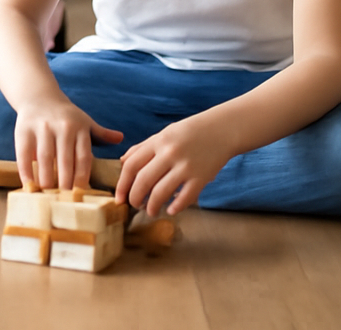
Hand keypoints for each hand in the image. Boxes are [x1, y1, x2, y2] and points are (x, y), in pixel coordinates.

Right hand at [13, 94, 123, 190]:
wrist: (38, 95)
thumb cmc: (64, 114)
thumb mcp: (84, 121)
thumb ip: (101, 133)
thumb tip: (121, 138)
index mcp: (79, 128)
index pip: (83, 157)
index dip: (82, 177)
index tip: (81, 193)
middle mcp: (62, 127)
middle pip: (65, 159)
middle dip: (66, 182)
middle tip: (65, 200)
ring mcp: (42, 127)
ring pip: (45, 158)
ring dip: (46, 178)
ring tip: (47, 195)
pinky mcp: (24, 129)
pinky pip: (23, 153)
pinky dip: (25, 170)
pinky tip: (28, 184)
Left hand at [116, 118, 233, 215]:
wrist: (222, 129)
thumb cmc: (189, 132)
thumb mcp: (163, 134)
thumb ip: (142, 148)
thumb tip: (122, 162)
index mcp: (157, 142)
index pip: (131, 166)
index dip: (122, 184)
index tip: (119, 197)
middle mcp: (169, 153)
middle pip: (143, 181)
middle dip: (135, 198)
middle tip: (134, 206)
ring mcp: (186, 166)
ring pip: (161, 192)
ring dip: (152, 206)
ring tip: (151, 211)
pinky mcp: (202, 177)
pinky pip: (185, 197)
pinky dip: (176, 207)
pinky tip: (171, 210)